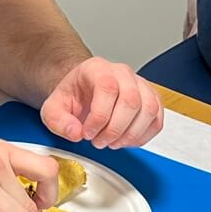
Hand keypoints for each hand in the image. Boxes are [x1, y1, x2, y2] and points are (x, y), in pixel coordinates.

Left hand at [39, 57, 162, 149]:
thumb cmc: (73, 96)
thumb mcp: (53, 107)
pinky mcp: (151, 99)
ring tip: (112, 143)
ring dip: (130, 134)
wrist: (84, 92)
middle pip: (131, 100)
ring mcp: (140, 84)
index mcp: (97, 69)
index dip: (99, 116)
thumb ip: (58, 120)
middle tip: (99, 142)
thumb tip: (76, 132)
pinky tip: (125, 141)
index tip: (88, 133)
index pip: (107, 88)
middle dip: (115, 129)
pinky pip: (157, 119)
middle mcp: (122, 73)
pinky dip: (143, 136)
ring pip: (148, 109)